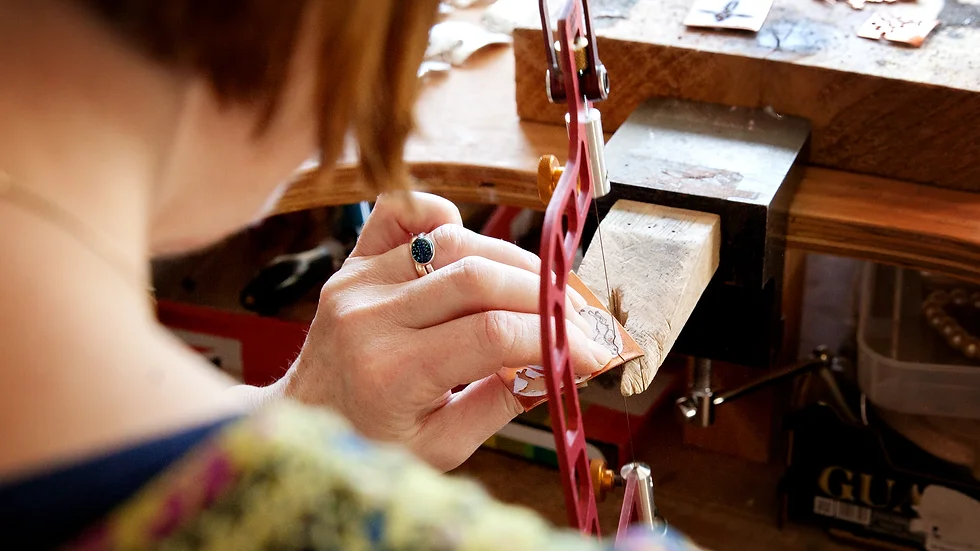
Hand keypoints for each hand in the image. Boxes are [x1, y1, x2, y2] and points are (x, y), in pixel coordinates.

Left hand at [277, 192, 611, 470]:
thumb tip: (566, 363)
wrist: (305, 421)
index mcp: (389, 374)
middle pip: (477, 278)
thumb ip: (503, 402)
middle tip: (581, 317)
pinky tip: (473, 246)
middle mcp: (368, 317)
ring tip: (544, 290)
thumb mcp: (443, 445)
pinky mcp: (352, 263)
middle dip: (544, 295)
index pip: (490, 334)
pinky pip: (400, 213)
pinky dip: (444, 218)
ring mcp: (356, 282)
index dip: (554, 335)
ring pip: (451, 242)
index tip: (596, 350)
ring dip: (511, 260)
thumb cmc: (372, 440)